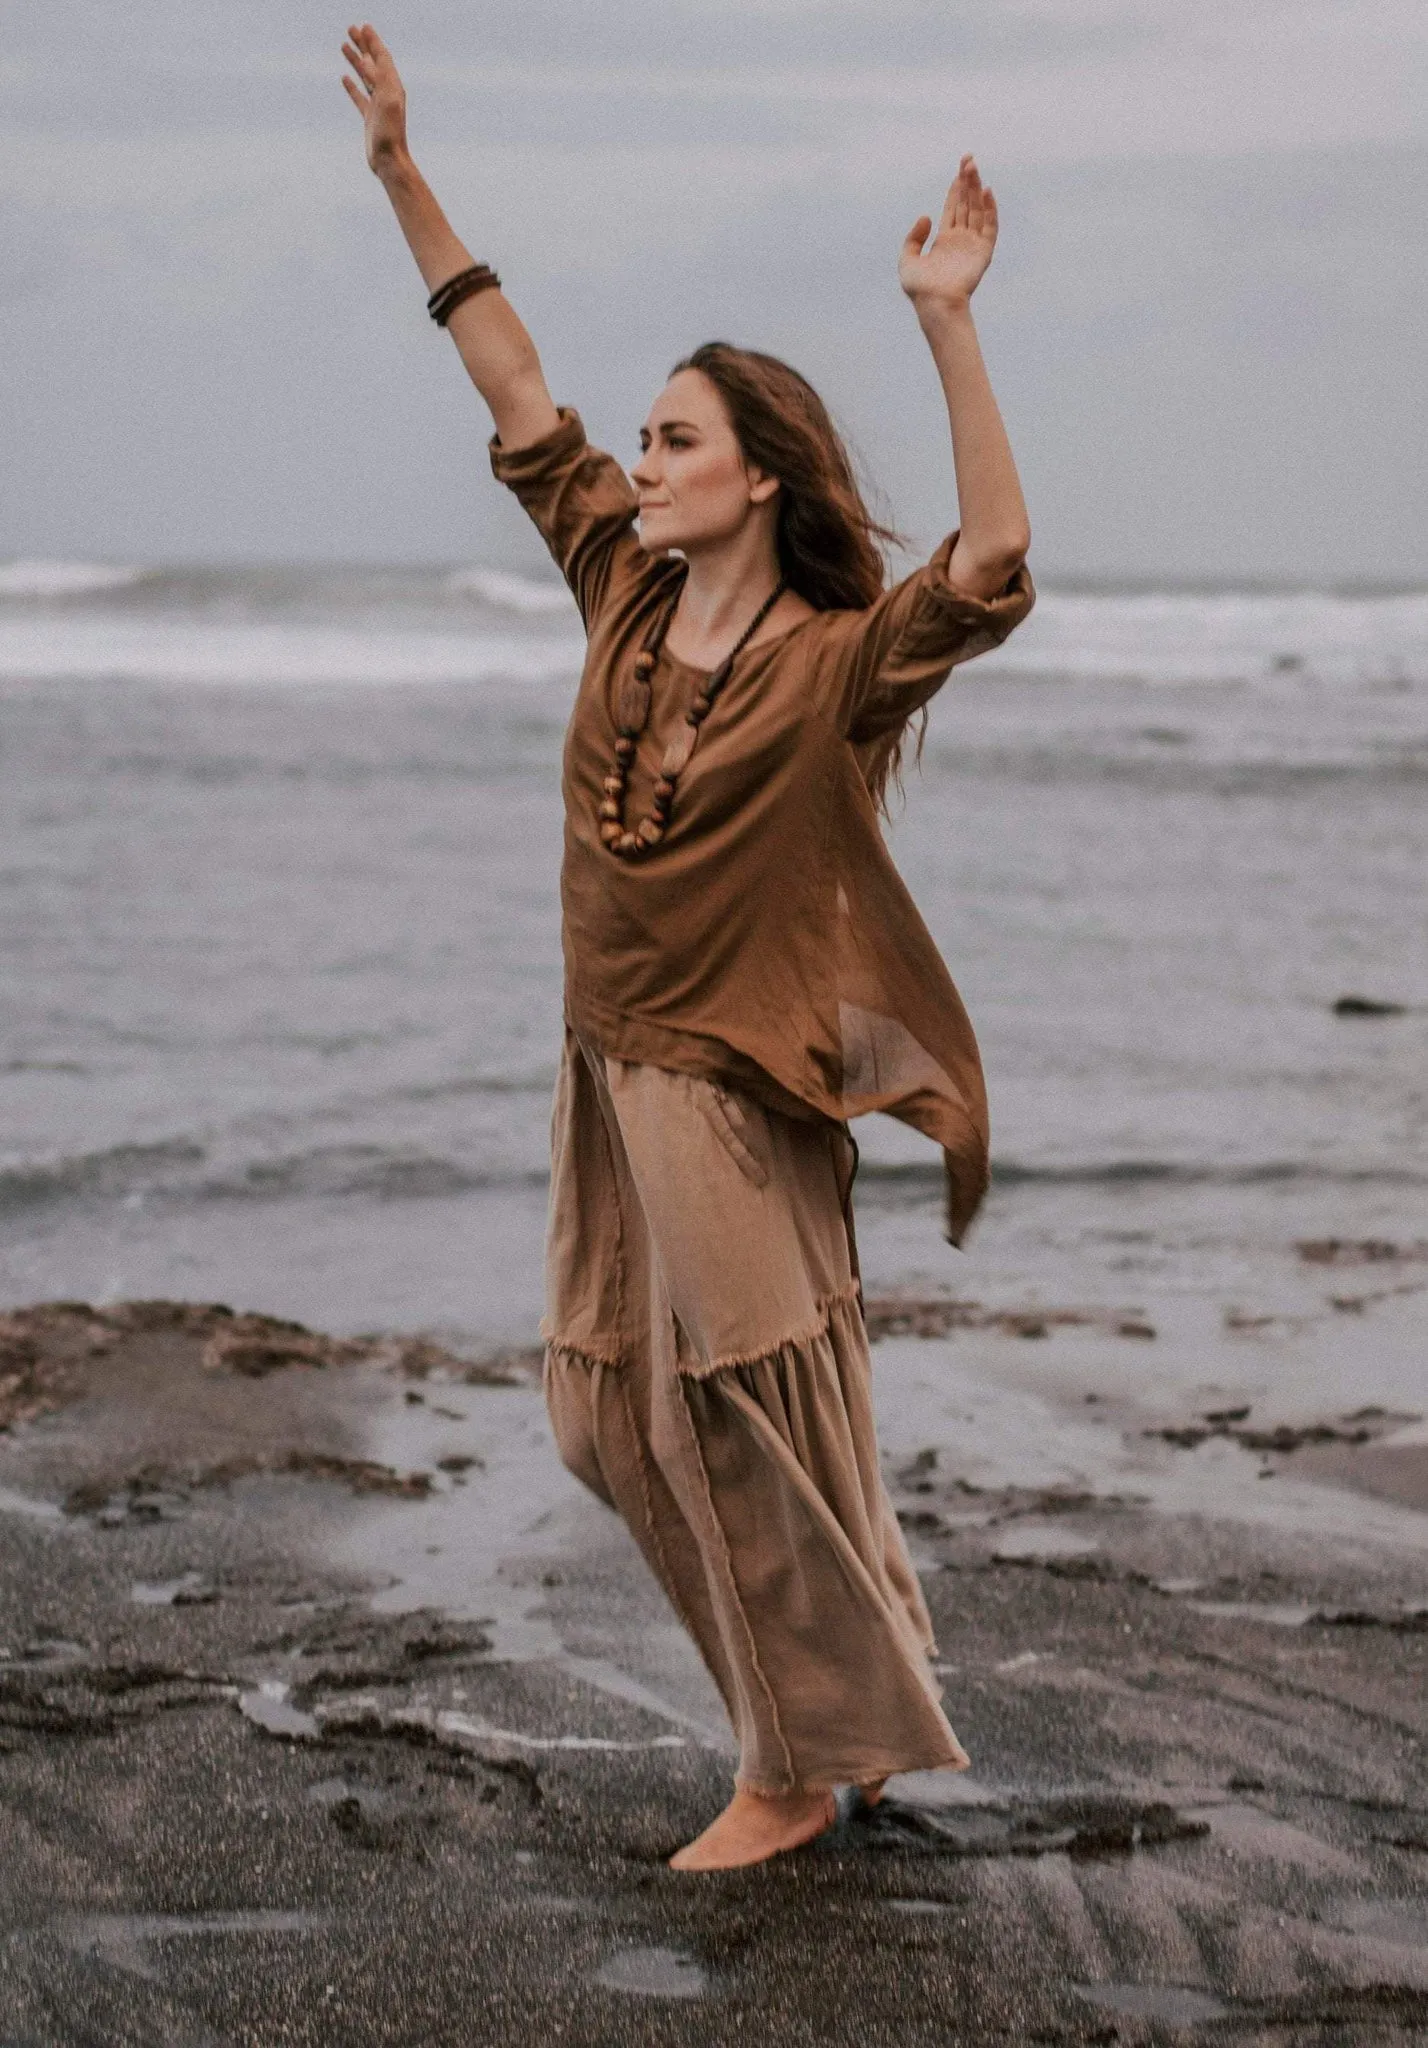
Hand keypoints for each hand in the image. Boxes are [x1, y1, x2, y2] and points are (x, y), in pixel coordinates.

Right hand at [341, 22, 408, 174]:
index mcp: (393, 86)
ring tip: (344, 45)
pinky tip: (344, 78)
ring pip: (365, 76)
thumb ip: (378, 79)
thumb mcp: (386, 102)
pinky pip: (359, 96)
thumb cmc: (389, 134)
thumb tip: (365, 59)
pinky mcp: (370, 118)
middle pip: (373, 63)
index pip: (382, 58)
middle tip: (351, 28)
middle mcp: (387, 93)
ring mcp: (378, 105)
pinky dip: (352, 85)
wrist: (389, 161)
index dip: (373, 42)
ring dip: (355, 60)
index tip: (364, 26)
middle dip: (363, 45)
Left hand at [899, 156, 997, 316]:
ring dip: (976, 188)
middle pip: (966, 204)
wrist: (935, 304)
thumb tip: (926, 216)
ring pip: (977, 210)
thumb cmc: (920, 288)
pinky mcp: (983, 252)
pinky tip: (987, 192)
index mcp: (944, 241)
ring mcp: (973, 245)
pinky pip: (989, 226)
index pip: (953, 208)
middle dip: (968, 181)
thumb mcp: (907, 259)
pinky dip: (990, 209)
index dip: (956, 189)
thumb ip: (913, 238)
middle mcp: (961, 240)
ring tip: (973, 168)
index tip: (960, 169)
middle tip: (968, 159)